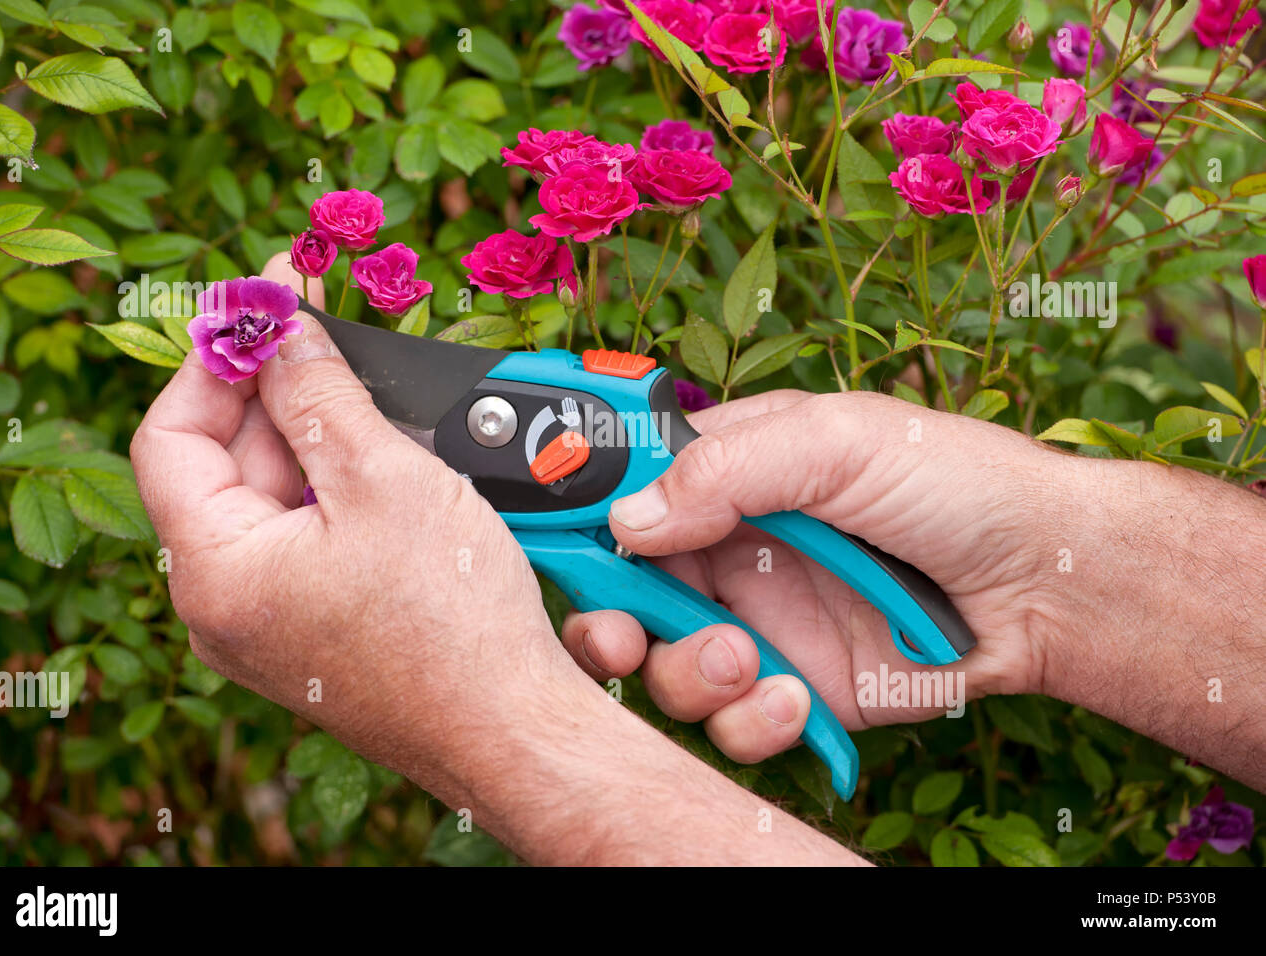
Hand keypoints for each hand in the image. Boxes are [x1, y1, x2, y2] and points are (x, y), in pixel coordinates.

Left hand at [130, 255, 585, 793]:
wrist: (514, 726)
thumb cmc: (454, 624)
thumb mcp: (384, 479)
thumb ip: (319, 391)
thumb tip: (279, 324)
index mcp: (215, 573)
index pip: (171, 437)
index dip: (214, 361)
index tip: (261, 308)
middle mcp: (227, 605)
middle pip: (224, 465)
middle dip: (275, 392)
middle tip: (324, 328)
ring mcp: (271, 622)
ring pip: (273, 499)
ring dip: (316, 436)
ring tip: (369, 390)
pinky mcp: (317, 627)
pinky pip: (307, 537)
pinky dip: (339, 487)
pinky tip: (386, 455)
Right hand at [560, 390, 1078, 762]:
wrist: (1044, 584)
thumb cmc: (955, 483)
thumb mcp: (840, 441)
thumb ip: (728, 470)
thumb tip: (629, 517)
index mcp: (731, 475)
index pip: (623, 492)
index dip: (578, 519)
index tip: (543, 544)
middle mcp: (729, 551)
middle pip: (622, 593)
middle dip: (604, 622)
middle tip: (614, 636)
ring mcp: (758, 623)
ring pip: (664, 666)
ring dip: (687, 672)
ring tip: (745, 657)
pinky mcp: (790, 689)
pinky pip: (730, 723)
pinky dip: (749, 722)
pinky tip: (794, 698)